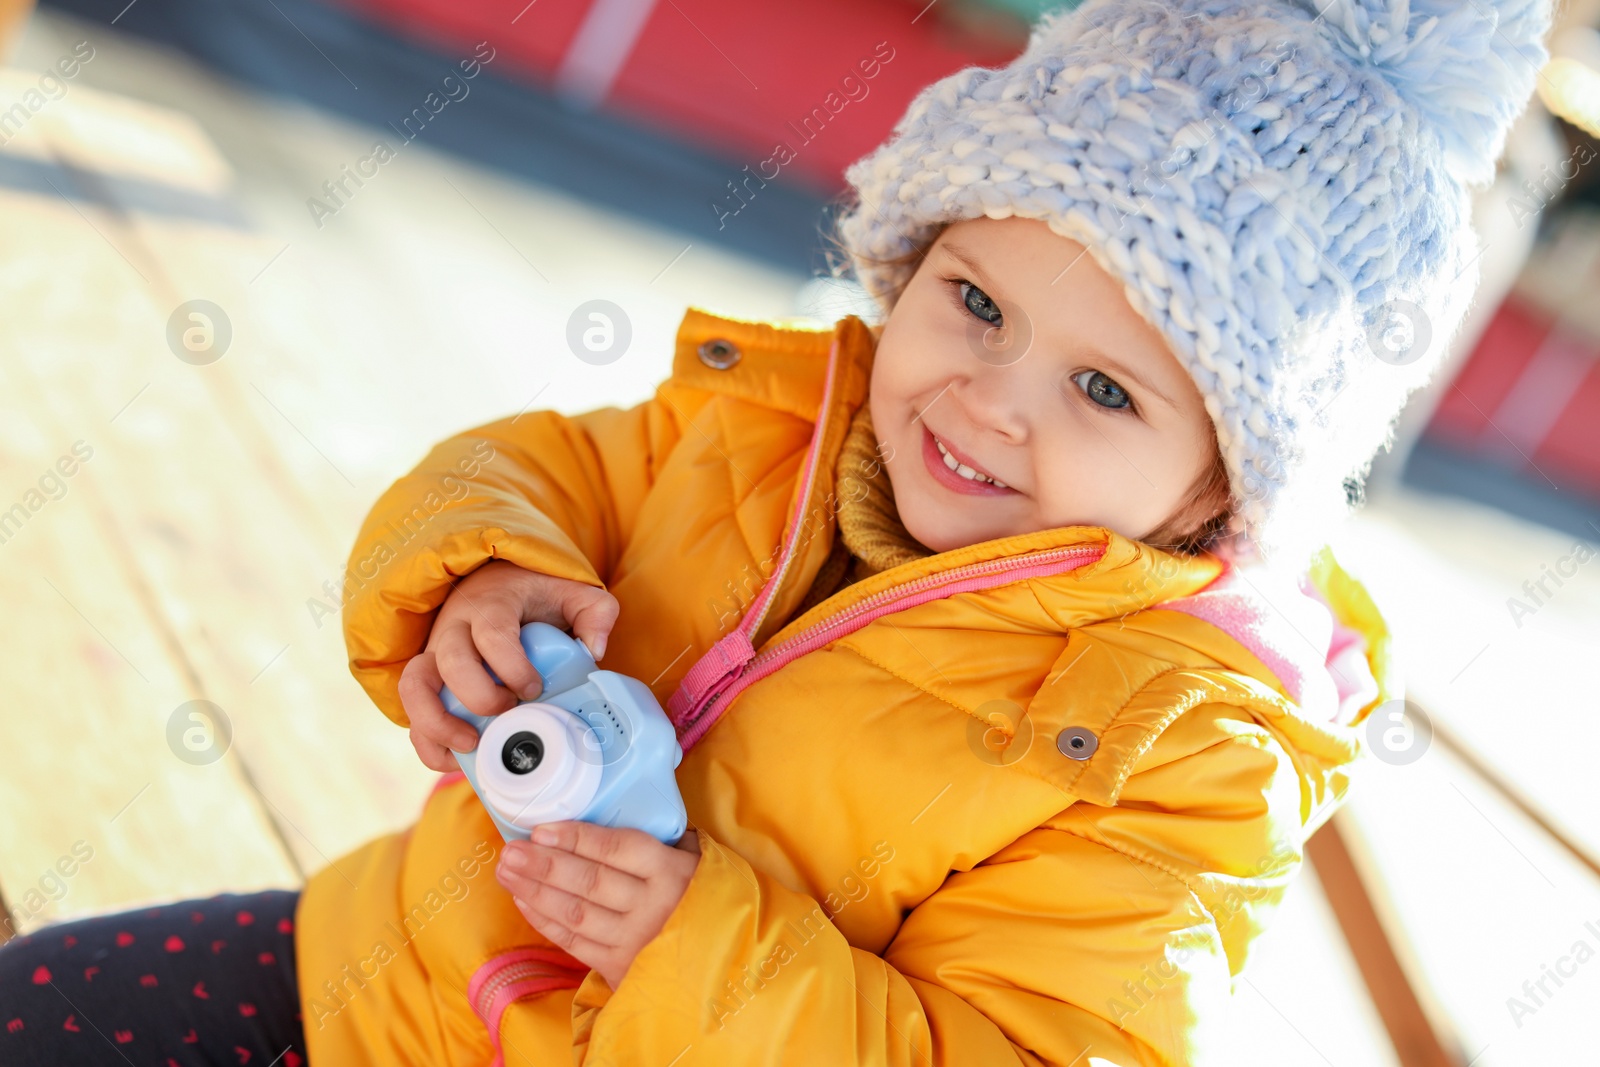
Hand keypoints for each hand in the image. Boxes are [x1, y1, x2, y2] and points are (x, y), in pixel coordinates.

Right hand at [397, 560, 619, 771]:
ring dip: (437, 722)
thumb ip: (595, 612)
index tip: (534, 688)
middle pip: (451, 662)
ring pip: (414, 686)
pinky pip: (411, 710)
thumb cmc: (534, 593)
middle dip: (480, 696)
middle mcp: (454, 627)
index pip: (493, 634)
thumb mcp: (572, 591)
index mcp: (491, 605)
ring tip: (471, 744)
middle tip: (509, 711)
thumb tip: (595, 650)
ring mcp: (434, 652)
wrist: (493, 581)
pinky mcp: (426, 677)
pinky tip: (456, 758)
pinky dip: (427, 740)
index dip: (512, 667)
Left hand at [495, 821, 702, 989]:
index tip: (542, 828)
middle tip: (511, 850)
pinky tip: (525, 900)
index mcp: (673, 873)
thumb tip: (621, 813)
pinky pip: (574, 942)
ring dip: (536, 890)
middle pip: (589, 882)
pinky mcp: (620, 968)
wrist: (729, 965)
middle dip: (544, 864)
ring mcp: (635, 941)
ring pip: (575, 913)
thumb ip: (665, 841)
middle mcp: (653, 907)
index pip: (618, 850)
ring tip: (507, 870)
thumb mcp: (698, 861)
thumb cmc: (708, 899)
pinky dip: (545, 921)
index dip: (578, 838)